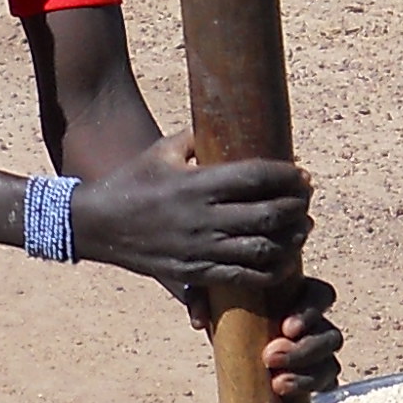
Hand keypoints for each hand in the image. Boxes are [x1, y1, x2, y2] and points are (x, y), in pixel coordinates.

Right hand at [69, 131, 310, 289]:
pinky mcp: (196, 274)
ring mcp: (200, 250)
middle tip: (305, 199)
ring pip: (263, 250)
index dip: (287, 175)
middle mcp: (202, 218)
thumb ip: (198, 138)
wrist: (97, 226)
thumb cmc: (132, 181)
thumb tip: (230, 124)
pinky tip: (284, 261)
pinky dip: (272, 271)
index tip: (301, 174)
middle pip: (269, 215)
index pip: (256, 177)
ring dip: (292, 239)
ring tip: (302, 228)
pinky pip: (245, 278)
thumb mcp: (162, 151)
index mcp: (196, 184)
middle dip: (297, 207)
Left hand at [181, 273, 342, 399]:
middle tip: (270, 358)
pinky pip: (327, 383)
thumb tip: (200, 321)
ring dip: (307, 374)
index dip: (310, 311)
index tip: (285, 328)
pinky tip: (288, 392)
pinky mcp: (313, 376)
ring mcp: (317, 352)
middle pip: (330, 334)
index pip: (321, 296)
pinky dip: (313, 387)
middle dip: (304, 350)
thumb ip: (203, 297)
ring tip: (277, 384)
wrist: (229, 337)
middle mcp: (314, 323)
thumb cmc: (228, 307)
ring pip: (330, 362)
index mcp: (298, 295)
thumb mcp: (213, 295)